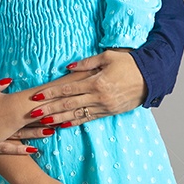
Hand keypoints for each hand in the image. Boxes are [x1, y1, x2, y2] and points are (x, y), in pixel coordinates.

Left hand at [13, 50, 146, 138]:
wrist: (150, 77)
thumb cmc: (129, 63)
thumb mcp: (108, 57)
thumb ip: (87, 63)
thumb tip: (68, 67)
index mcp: (97, 82)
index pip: (68, 89)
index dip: (51, 93)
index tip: (37, 96)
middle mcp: (99, 97)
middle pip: (68, 104)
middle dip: (49, 109)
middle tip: (32, 113)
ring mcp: (104, 106)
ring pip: (77, 114)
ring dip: (59, 119)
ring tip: (43, 122)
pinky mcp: (109, 112)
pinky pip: (88, 119)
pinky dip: (75, 122)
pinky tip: (63, 126)